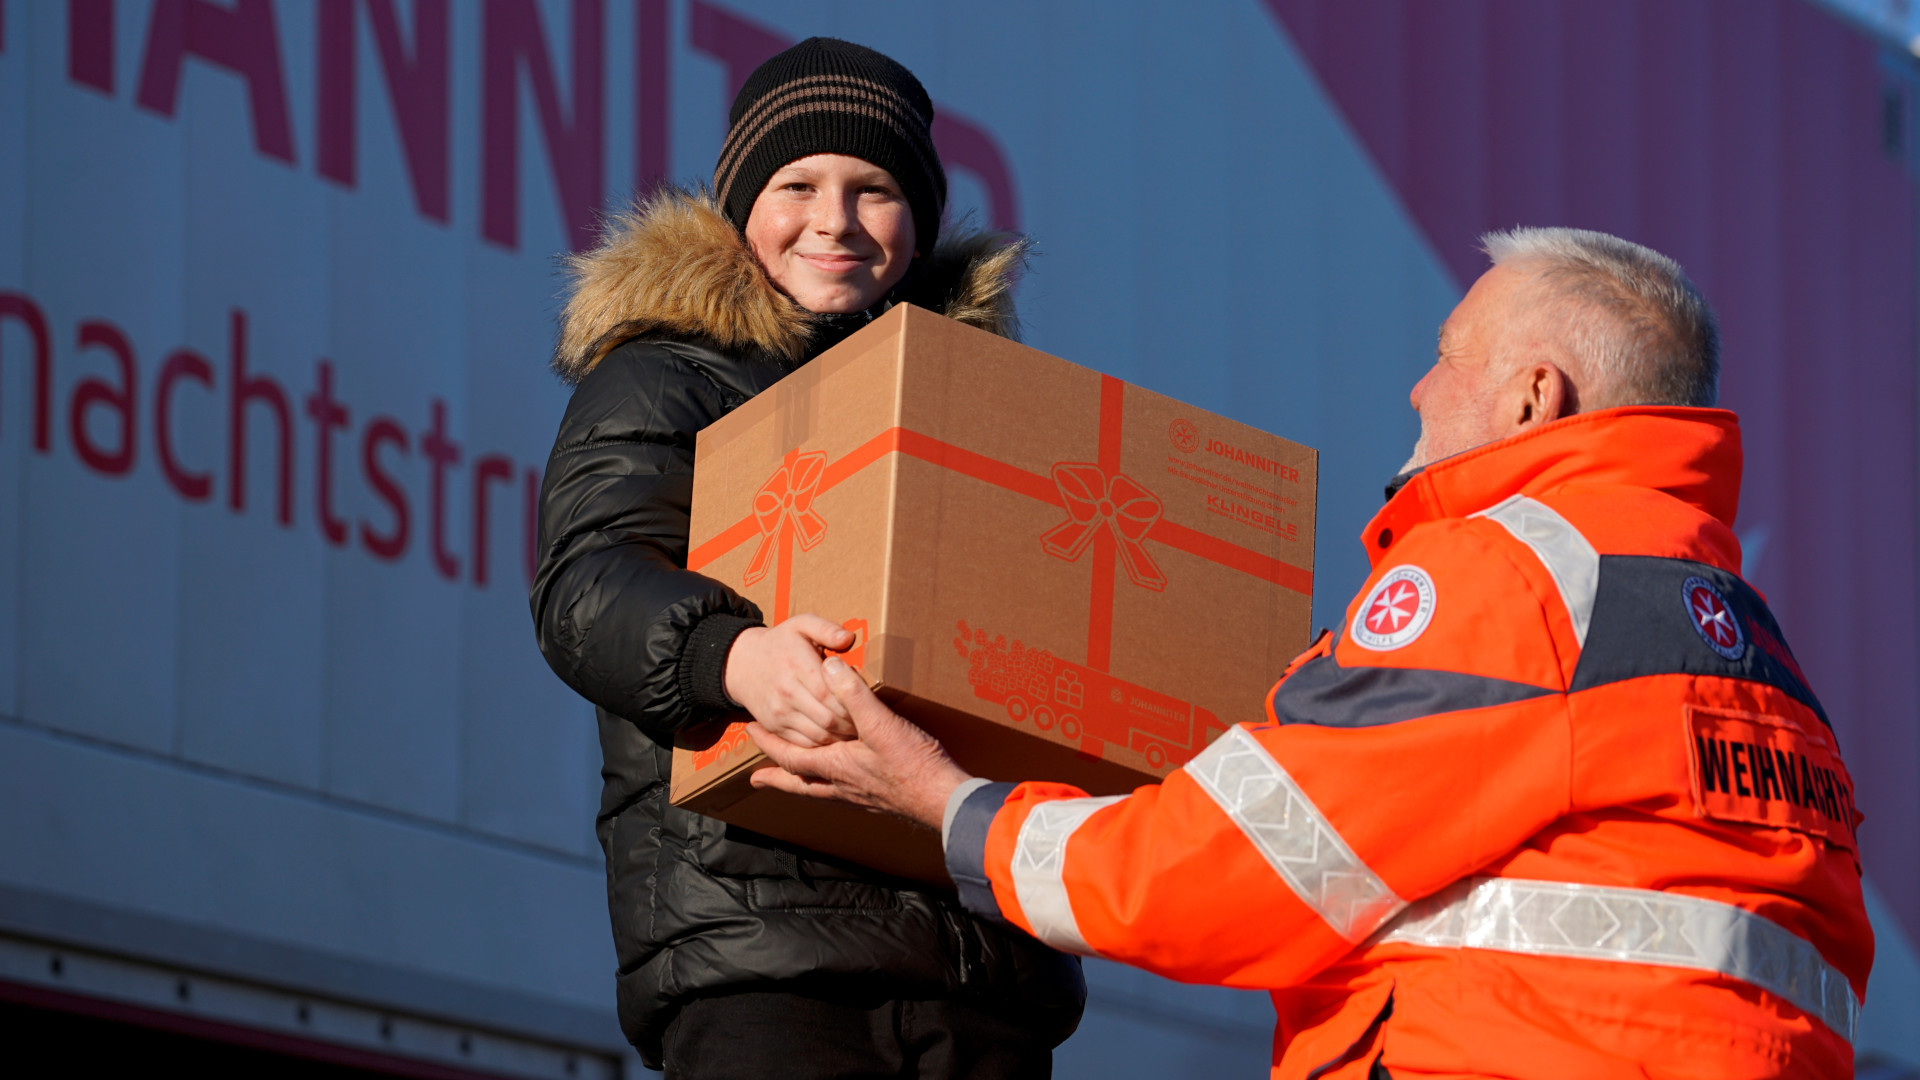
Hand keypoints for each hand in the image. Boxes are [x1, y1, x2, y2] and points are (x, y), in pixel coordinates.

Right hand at [723, 615, 855, 746]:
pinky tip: (837, 735)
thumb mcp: (801, 625)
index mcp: (797, 666)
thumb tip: (849, 638)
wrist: (741, 663)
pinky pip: (804, 744)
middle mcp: (786, 693)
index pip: (831, 692)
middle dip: (851, 722)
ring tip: (856, 729)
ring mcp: (779, 713)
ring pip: (818, 735)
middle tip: (868, 720)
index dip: (852, 701)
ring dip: (841, 736)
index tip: (868, 701)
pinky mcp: (775, 727)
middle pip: (827, 717)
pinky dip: (824, 744)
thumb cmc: (780, 643)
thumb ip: (826, 629)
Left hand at [747, 656, 970, 829]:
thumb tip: (830, 668)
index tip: (750, 733)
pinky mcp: (878, 799)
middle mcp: (842, 786)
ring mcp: (860, 796)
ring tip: (794, 781)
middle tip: (756, 779)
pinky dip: (829, 787)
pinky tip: (841, 782)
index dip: (769, 744)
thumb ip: (854, 696)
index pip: (790, 757)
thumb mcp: (882, 724)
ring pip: (820, 792)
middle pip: (799, 784)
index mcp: (836, 766)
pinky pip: (841, 794)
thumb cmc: (914, 765)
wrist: (944, 800)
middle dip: (776, 778)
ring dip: (802, 784)